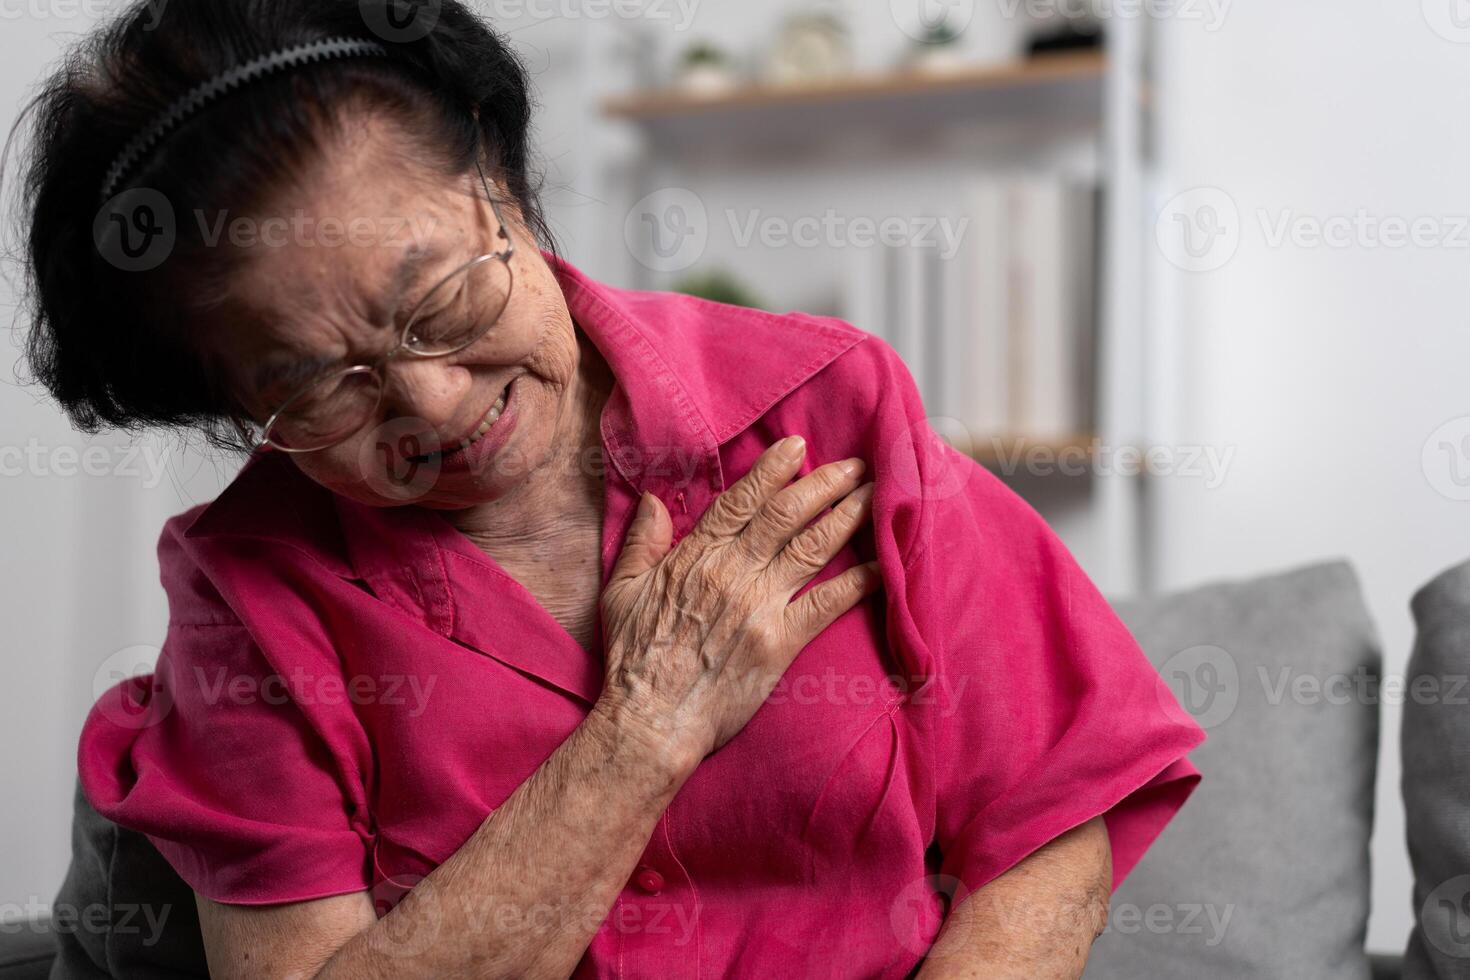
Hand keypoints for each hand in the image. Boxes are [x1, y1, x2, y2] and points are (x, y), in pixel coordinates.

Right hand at [596, 435, 880, 772]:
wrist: (651, 719)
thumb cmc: (633, 659)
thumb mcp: (622, 591)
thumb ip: (642, 543)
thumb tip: (653, 501)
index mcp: (695, 556)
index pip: (741, 501)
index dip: (772, 470)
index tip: (797, 446)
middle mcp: (733, 572)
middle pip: (785, 515)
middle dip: (823, 483)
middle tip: (854, 463)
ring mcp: (759, 606)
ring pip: (811, 547)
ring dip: (847, 516)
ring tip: (876, 494)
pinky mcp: (780, 642)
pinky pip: (827, 603)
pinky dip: (859, 581)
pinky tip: (885, 564)